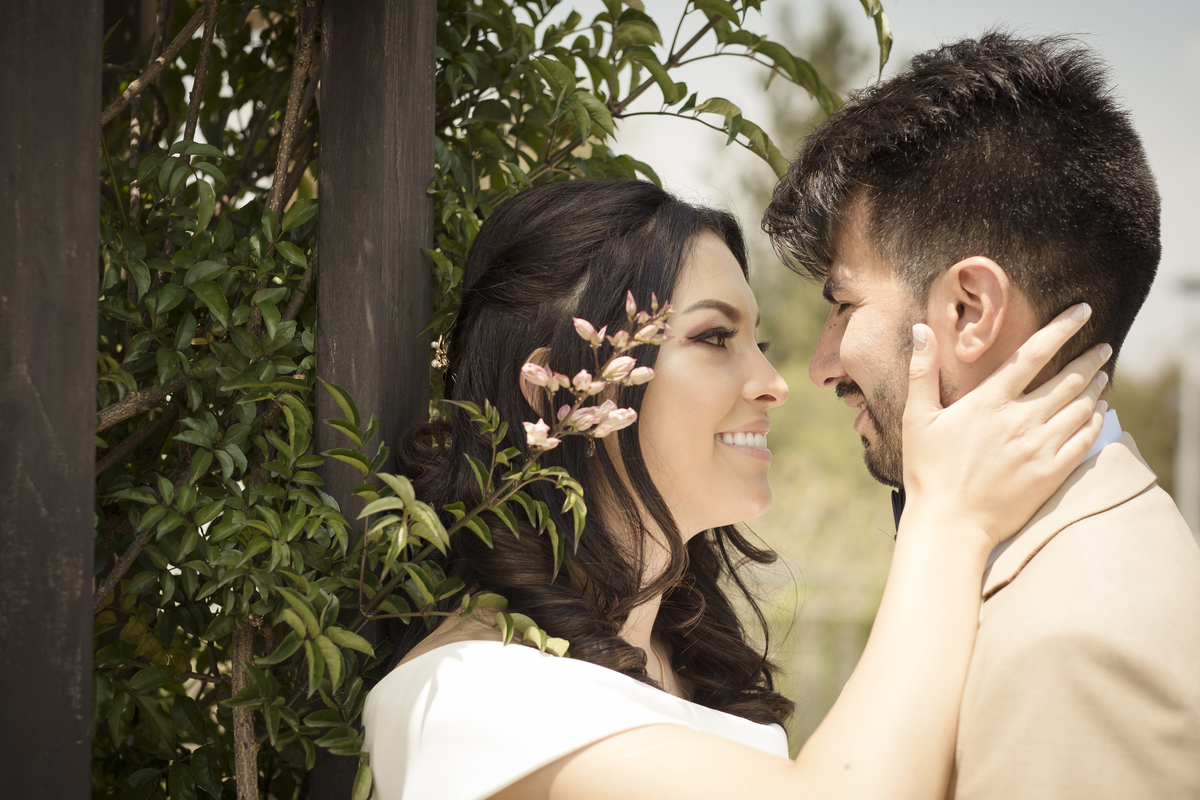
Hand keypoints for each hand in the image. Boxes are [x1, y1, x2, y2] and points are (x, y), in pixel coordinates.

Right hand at [901, 303, 1109, 548]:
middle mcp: (1020, 421)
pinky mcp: (1051, 473)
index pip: (1033, 354)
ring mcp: (1039, 448)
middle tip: (1104, 347)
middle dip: (1090, 359)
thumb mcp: (917, 418)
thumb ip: (922, 371)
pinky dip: (1096, 420)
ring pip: (1081, 407)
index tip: (1083, 311)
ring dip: (1097, 386)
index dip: (1062, 329)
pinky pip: (1084, 440)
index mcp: (989, 403)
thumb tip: (920, 330)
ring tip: (1104, 375)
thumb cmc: (928, 471)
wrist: (950, 524)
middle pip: (1068, 379)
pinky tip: (1099, 412)